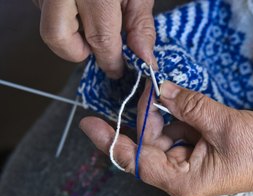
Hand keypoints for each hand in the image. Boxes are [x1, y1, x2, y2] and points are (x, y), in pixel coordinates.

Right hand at [34, 0, 155, 78]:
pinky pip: (45, 7)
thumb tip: (143, 57)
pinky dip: (63, 15)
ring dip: (70, 32)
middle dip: (76, 52)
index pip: (101, 39)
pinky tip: (80, 5)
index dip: (111, 62)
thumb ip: (140, 24)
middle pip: (57, 37)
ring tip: (91, 18)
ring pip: (48, 23)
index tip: (118, 70)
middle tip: (96, 48)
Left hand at [80, 82, 252, 195]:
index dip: (111, 141)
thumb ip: (189, 106)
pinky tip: (183, 104)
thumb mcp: (223, 123)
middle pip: (147, 147)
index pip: (137, 161)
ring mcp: (189, 165)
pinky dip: (177, 117)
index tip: (90, 123)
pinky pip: (177, 134)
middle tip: (150, 89)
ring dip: (163, 115)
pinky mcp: (198, 154)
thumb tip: (163, 90)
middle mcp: (181, 176)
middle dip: (146, 117)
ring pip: (161, 138)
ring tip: (169, 94)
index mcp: (183, 180)